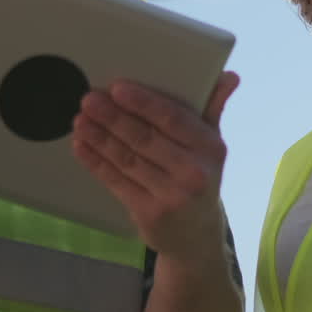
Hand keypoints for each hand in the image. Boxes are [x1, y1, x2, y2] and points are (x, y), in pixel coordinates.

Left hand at [72, 71, 238, 259]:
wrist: (197, 235)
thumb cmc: (199, 175)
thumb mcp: (211, 144)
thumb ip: (214, 107)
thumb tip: (231, 76)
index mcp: (210, 148)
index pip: (173, 119)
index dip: (143, 103)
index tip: (117, 88)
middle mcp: (193, 172)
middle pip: (145, 139)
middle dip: (113, 118)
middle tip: (88, 100)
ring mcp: (171, 196)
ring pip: (127, 159)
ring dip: (99, 138)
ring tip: (79, 120)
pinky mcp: (149, 214)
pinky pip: (117, 181)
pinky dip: (96, 162)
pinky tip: (81, 146)